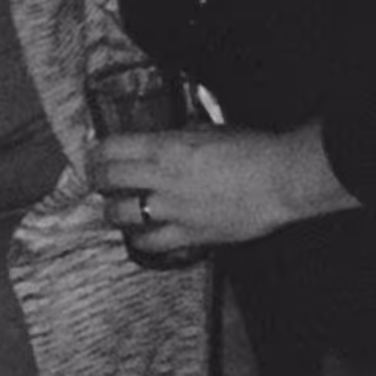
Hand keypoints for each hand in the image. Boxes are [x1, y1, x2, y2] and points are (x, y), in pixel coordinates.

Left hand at [88, 124, 344, 260]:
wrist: (281, 180)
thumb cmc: (250, 149)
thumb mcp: (205, 131)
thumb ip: (177, 137)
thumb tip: (162, 141)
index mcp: (164, 147)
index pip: (111, 148)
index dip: (96, 152)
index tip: (94, 155)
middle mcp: (161, 177)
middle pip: (108, 178)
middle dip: (97, 179)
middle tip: (98, 181)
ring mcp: (174, 209)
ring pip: (121, 214)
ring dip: (111, 211)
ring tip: (113, 210)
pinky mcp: (191, 235)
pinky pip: (153, 244)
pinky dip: (141, 241)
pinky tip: (140, 237)